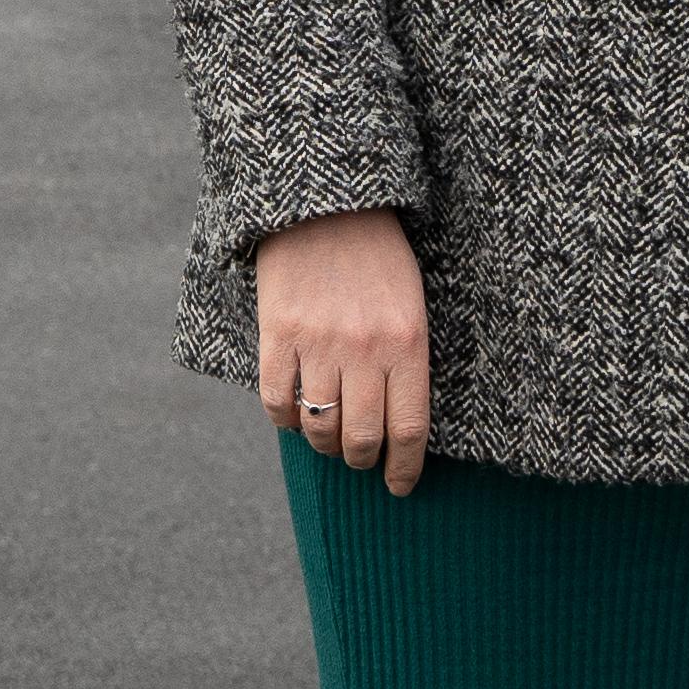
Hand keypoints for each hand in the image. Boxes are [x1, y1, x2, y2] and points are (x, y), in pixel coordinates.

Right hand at [254, 208, 432, 494]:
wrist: (326, 202)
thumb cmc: (378, 255)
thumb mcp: (411, 302)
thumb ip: (406, 359)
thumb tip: (397, 423)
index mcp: (408, 341)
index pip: (410, 429)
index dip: (405, 468)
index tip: (401, 485)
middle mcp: (365, 349)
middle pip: (362, 438)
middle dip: (362, 461)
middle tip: (361, 459)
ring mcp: (318, 343)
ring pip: (319, 427)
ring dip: (324, 444)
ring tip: (328, 435)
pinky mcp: (278, 334)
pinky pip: (278, 402)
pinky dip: (286, 420)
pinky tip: (295, 413)